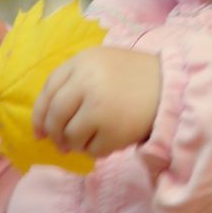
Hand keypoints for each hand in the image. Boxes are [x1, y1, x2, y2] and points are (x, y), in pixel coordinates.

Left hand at [30, 47, 161, 157]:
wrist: (172, 86)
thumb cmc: (134, 76)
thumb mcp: (101, 64)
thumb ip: (74, 82)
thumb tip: (45, 122)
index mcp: (82, 62)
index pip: (48, 91)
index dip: (39, 115)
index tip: (39, 131)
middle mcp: (86, 82)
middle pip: (54, 117)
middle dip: (55, 134)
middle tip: (61, 144)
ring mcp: (98, 108)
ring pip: (70, 137)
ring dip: (76, 144)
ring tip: (92, 139)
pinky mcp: (112, 130)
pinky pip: (92, 150)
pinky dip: (97, 150)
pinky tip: (111, 139)